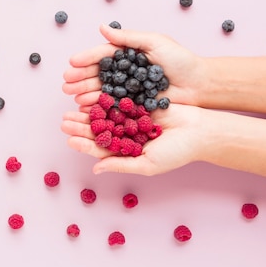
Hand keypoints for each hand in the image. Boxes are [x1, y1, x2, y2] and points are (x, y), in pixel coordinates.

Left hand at [60, 104, 206, 175]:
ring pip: (104, 116)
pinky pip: (118, 101)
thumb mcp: (148, 164)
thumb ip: (121, 164)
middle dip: (81, 126)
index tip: (69, 139)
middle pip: (98, 131)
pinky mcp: (138, 104)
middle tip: (64, 121)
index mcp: (127, 152)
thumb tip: (95, 169)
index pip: (100, 149)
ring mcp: (132, 119)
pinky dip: (104, 100)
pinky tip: (91, 97)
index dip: (84, 145)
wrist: (201, 130)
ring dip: (88, 113)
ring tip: (71, 108)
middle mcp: (126, 136)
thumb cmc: (178, 152)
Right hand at [62, 24, 205, 106]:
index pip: (102, 56)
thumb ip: (128, 37)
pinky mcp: (131, 105)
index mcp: (126, 54)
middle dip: (79, 78)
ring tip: (73, 95)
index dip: (86, 58)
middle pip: (96, 74)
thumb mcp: (154, 42)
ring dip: (84, 92)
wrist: (198, 84)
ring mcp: (126, 89)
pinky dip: (97, 106)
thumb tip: (101, 27)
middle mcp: (123, 72)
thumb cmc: (180, 60)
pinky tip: (85, 107)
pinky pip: (111, 105)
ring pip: (100, 90)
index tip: (72, 62)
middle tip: (66, 82)